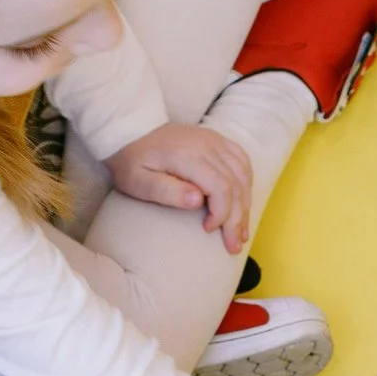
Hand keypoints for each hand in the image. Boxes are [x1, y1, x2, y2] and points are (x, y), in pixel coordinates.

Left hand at [105, 123, 255, 252]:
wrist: (130, 130)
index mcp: (187, 156)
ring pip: (243, 175)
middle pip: (235, 185)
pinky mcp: (216, 139)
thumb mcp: (138, 181)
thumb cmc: (131, 161)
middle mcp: (206, 145)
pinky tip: (243, 201)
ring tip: (241, 230)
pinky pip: (242, 161)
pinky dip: (247, 183)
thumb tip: (198, 201)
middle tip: (234, 245)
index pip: (220, 188)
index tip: (208, 230)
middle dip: (237, 219)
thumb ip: (167, 191)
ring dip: (245, 205)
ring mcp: (214, 140)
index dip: (221, 214)